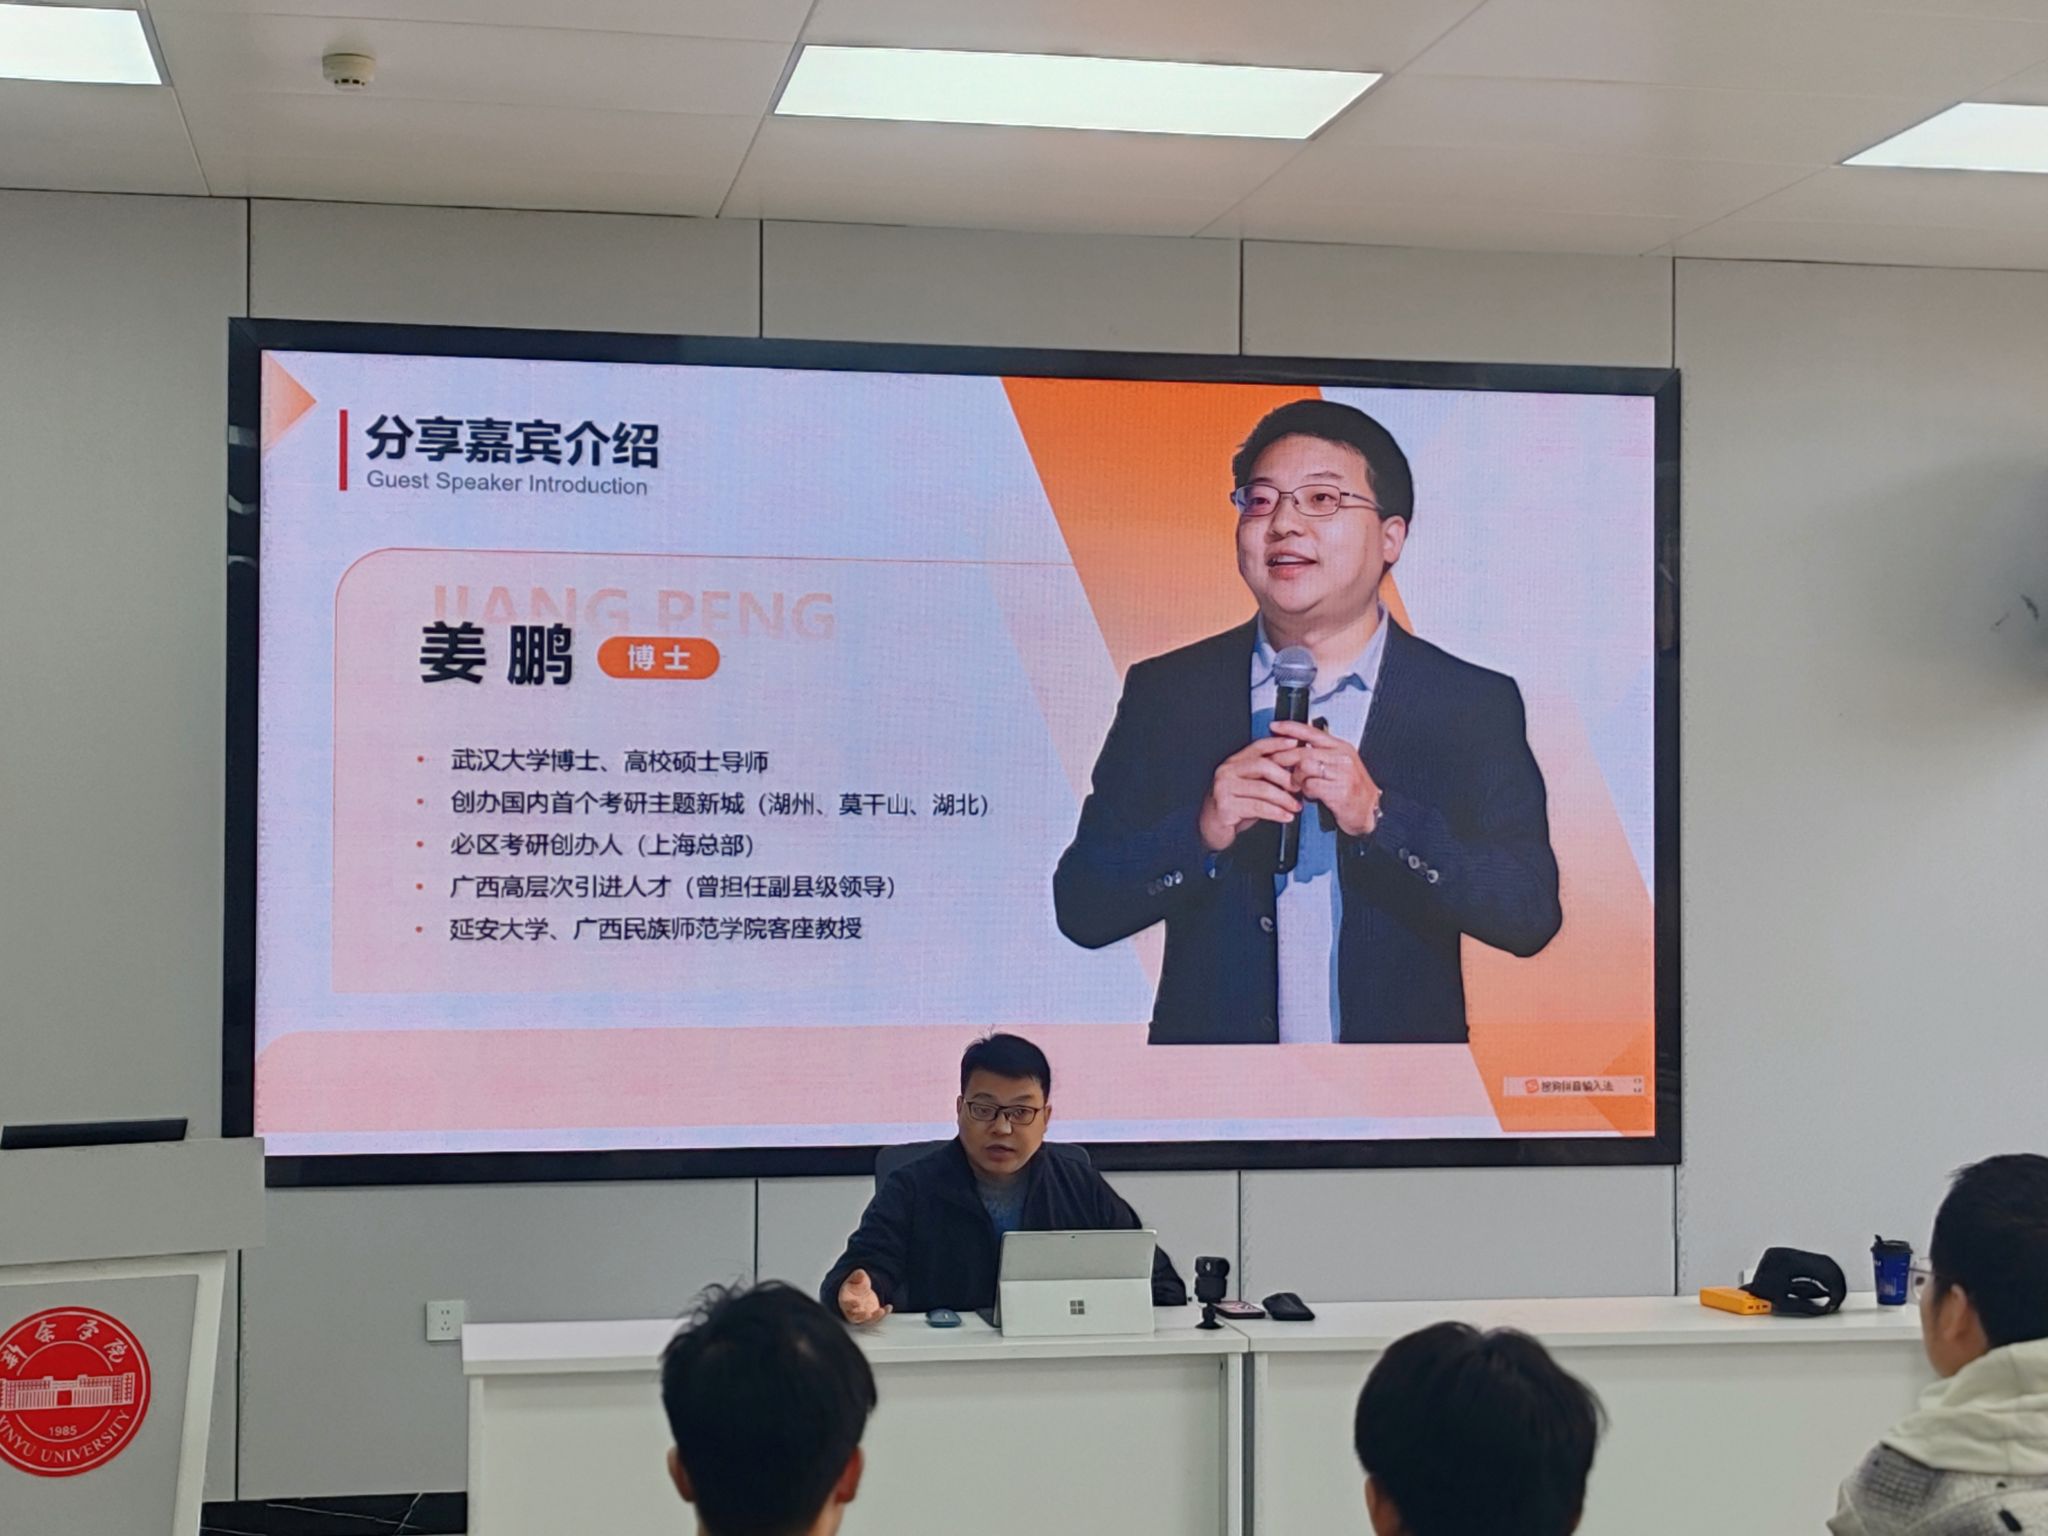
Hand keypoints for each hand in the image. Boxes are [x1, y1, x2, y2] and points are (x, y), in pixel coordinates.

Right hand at [837, 1269, 890, 1325]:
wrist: (861, 1292)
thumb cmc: (854, 1286)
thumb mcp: (855, 1279)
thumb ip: (857, 1276)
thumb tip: (860, 1272)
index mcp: (845, 1301)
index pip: (846, 1305)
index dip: (850, 1305)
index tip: (856, 1303)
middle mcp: (852, 1311)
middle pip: (855, 1317)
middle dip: (861, 1316)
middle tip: (868, 1314)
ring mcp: (862, 1315)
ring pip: (867, 1320)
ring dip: (874, 1317)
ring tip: (881, 1311)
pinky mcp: (871, 1316)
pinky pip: (877, 1317)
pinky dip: (884, 1313)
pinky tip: (888, 1307)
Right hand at [1198, 737, 1302, 852]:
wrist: (1211, 828)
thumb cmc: (1233, 807)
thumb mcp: (1251, 787)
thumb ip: (1266, 776)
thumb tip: (1294, 770)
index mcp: (1234, 763)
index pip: (1258, 747)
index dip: (1277, 743)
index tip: (1295, 744)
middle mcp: (1227, 772)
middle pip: (1262, 765)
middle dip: (1285, 777)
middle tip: (1299, 786)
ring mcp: (1224, 788)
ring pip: (1262, 788)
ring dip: (1284, 799)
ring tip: (1296, 806)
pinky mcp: (1225, 806)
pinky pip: (1258, 807)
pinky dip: (1276, 812)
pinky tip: (1286, 816)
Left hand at [1269, 720, 1380, 837]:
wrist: (1368, 810)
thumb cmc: (1351, 788)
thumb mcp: (1338, 764)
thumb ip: (1320, 753)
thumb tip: (1292, 746)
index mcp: (1340, 747)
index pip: (1311, 731)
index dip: (1290, 728)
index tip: (1274, 726)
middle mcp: (1342, 757)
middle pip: (1302, 751)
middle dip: (1283, 758)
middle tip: (1273, 764)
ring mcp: (1342, 773)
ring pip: (1304, 767)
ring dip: (1296, 778)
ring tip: (1299, 785)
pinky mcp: (1339, 790)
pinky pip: (1311, 786)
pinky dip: (1306, 792)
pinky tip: (1312, 795)